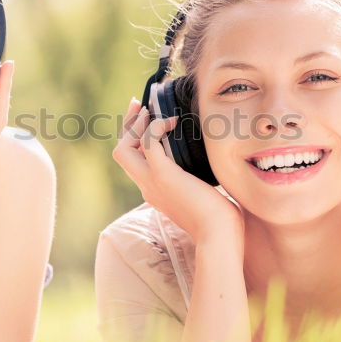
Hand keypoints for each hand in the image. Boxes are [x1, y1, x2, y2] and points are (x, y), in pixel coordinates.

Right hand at [112, 99, 243, 246]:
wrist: (219, 236)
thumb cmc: (219, 219)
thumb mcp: (203, 194)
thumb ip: (198, 179)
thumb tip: (211, 162)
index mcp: (154, 191)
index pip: (133, 162)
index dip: (135, 139)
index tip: (145, 119)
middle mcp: (147, 187)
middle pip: (121, 153)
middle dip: (127, 126)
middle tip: (139, 106)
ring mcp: (151, 182)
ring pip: (124, 149)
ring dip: (136, 125)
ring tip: (151, 111)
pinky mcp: (163, 175)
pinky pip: (147, 143)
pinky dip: (155, 127)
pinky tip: (172, 121)